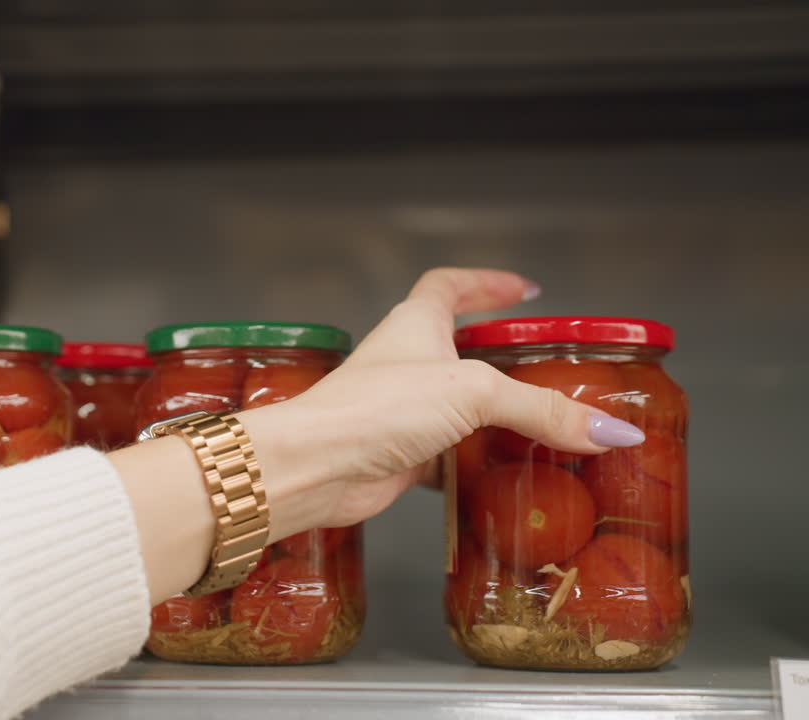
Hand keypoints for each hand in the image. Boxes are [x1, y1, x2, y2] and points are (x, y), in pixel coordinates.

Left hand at [239, 267, 645, 539]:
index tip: (525, 289)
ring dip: (498, 418)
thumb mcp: (473, 393)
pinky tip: (510, 478)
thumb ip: (543, 409)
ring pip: (460, 409)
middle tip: (549, 369)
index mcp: (417, 325)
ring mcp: (402, 411)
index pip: (450, 286)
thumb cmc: (372, 408)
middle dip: (504, 358)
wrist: (316, 467)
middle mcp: (407, 364)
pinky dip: (480, 466)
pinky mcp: (401, 456)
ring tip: (547, 428)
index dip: (487, 282)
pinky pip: (451, 458)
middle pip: (461, 350)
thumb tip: (610, 430)